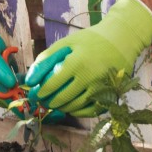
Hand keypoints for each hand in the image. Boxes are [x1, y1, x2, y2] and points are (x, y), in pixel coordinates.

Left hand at [24, 0, 151, 116]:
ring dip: (60, 106)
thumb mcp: (67, 43)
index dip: (39, 91)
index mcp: (77, 62)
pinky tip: (70, 105)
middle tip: (42, 99)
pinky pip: (89, 112)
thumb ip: (46, 59)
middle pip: (62, 99)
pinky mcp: (110, 96)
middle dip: (47, 101)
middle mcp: (90, 78)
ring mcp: (102, 89)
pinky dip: (77, 111)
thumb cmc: (90, 40)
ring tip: (54, 100)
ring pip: (74, 107)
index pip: (51, 84)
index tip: (33, 92)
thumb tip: (29, 79)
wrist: (122, 40)